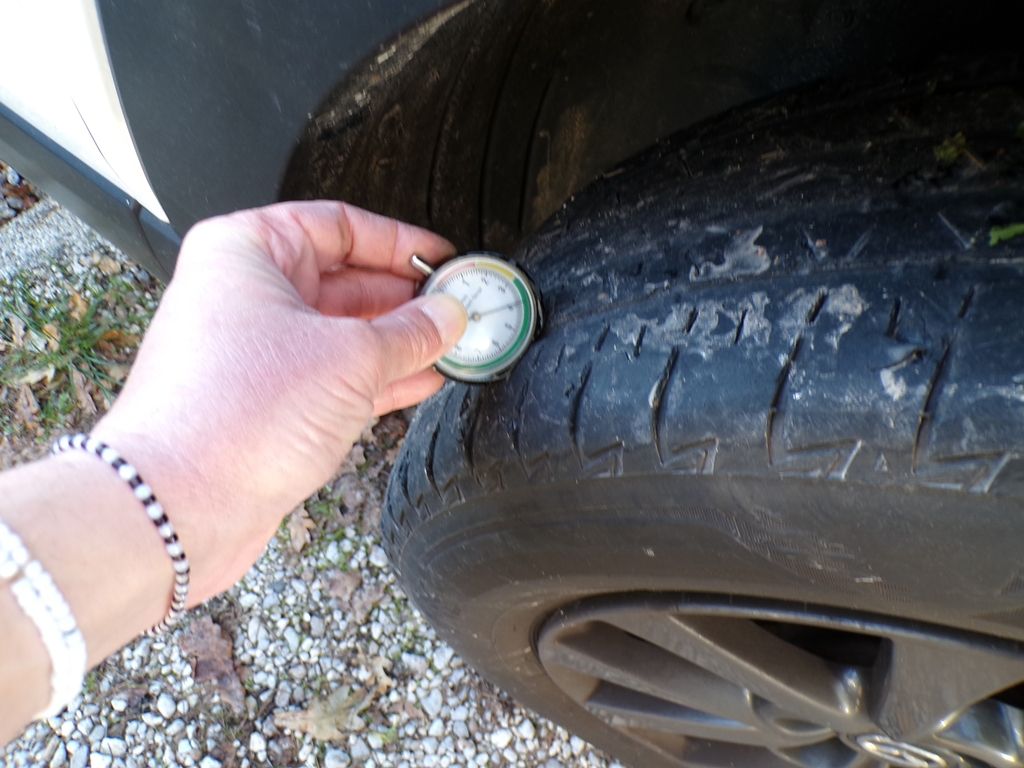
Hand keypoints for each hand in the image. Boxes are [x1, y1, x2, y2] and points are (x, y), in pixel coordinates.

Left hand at [91, 201, 466, 602]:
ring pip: (341, 331)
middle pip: (343, 279)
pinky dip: (377, 377)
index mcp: (247, 251)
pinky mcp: (264, 401)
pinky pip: (332, 375)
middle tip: (457, 310)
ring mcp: (253, 350)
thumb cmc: (231, 416)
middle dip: (405, 298)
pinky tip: (421, 380)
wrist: (177, 506)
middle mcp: (244, 294)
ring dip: (398, 341)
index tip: (443, 261)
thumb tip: (448, 316)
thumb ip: (411, 333)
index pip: (339, 225)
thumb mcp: (349, 358)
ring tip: (450, 346)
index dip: (400, 243)